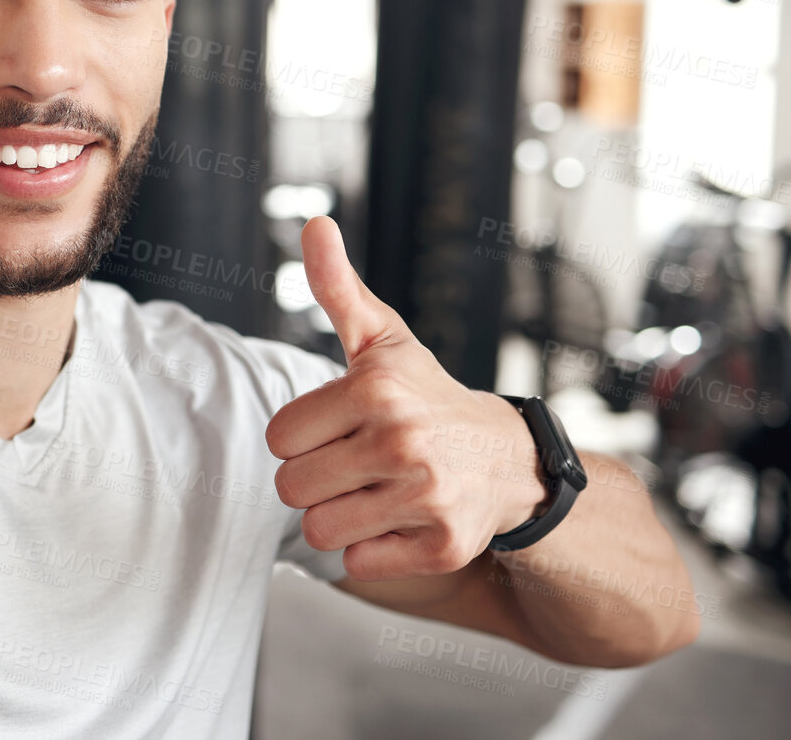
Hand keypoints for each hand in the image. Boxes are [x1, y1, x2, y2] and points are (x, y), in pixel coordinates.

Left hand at [265, 216, 550, 580]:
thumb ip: (336, 288)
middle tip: (357, 464)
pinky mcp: (441, 547)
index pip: (279, 438)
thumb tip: (313, 225)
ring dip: (340, 518)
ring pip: (320, 531)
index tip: (340, 427)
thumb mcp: (383, 340)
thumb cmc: (428, 397)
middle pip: (291, 488)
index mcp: (376, 389)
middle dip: (316, 480)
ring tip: (376, 492)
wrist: (511, 460)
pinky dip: (373, 551)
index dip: (302, 437)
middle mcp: (403, 441)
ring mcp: (426, 497)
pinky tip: (401, 521)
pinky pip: (358, 564)